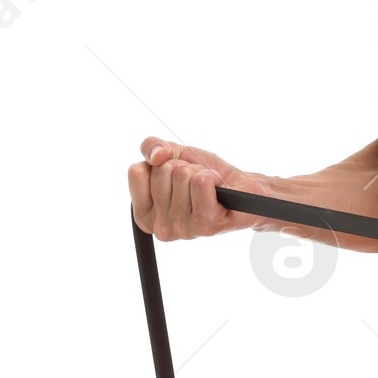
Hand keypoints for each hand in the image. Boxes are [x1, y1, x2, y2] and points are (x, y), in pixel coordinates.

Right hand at [128, 137, 255, 239]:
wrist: (241, 190)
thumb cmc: (205, 177)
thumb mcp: (174, 156)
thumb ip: (152, 147)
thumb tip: (155, 155)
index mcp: (145, 214)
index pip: (136, 171)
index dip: (159, 163)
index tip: (174, 175)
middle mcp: (160, 227)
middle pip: (161, 171)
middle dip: (182, 167)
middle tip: (195, 183)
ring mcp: (182, 229)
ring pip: (182, 175)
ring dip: (199, 172)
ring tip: (209, 188)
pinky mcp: (205, 226)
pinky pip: (201, 182)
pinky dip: (213, 177)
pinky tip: (218, 192)